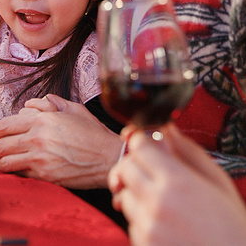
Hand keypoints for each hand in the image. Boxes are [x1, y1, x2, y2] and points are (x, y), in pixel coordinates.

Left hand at [0, 93, 122, 188]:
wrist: (108, 158)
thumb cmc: (93, 133)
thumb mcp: (73, 108)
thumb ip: (51, 103)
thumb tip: (33, 105)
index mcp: (43, 119)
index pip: (6, 125)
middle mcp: (38, 138)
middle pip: (1, 144)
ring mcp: (40, 158)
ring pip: (6, 161)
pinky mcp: (45, 176)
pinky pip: (21, 174)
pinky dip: (14, 172)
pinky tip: (14, 170)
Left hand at [108, 123, 245, 245]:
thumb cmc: (232, 227)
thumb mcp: (218, 182)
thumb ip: (188, 151)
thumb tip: (166, 129)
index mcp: (177, 181)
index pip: (139, 146)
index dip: (142, 142)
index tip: (148, 146)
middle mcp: (158, 203)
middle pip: (125, 168)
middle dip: (136, 166)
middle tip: (152, 173)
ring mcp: (148, 227)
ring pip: (125, 196)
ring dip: (138, 195)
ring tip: (165, 204)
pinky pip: (131, 224)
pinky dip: (143, 222)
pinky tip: (167, 225)